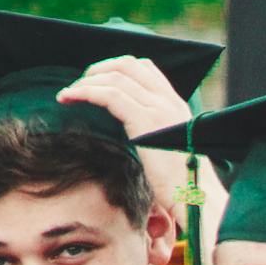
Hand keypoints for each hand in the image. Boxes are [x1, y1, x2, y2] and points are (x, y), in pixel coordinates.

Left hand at [60, 57, 198, 213]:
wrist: (197, 199)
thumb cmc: (184, 185)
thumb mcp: (170, 151)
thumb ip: (154, 134)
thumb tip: (133, 134)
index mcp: (176, 105)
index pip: (144, 68)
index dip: (116, 69)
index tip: (97, 83)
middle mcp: (168, 101)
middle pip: (127, 65)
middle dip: (98, 70)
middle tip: (80, 85)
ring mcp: (158, 108)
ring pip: (115, 77)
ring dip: (86, 82)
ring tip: (68, 94)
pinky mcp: (145, 120)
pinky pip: (108, 95)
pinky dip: (84, 92)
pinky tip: (68, 99)